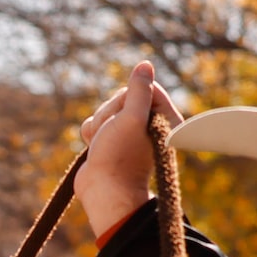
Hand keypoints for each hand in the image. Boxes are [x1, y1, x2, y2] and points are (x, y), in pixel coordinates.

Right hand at [76, 62, 183, 241]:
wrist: (102, 191)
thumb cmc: (118, 157)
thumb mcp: (130, 117)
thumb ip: (139, 90)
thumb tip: (145, 65)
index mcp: (164, 118)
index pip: (144, 86)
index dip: (126, 99)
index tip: (125, 119)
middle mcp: (149, 124)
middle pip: (122, 97)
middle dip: (110, 114)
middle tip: (112, 135)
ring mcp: (129, 133)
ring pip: (106, 110)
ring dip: (99, 126)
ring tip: (103, 146)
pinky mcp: (112, 141)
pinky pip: (97, 124)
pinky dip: (92, 135)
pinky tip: (96, 149)